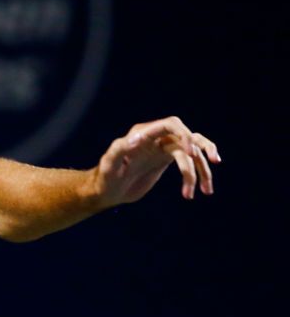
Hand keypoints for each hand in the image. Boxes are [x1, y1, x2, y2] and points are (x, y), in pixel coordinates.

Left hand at [94, 116, 220, 205]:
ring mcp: (162, 148)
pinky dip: (197, 174)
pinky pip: (189, 162)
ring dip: (203, 168)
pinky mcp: (166, 160)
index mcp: (143, 134)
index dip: (184, 135)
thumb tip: (134, 140)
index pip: (170, 125)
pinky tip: (199, 191)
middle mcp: (155, 138)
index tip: (190, 154)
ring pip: (193, 151)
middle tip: (212, 162)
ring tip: (207, 190)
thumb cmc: (104, 176)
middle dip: (202, 148)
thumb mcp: (108, 164)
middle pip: (187, 135)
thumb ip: (119, 149)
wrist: (106, 191)